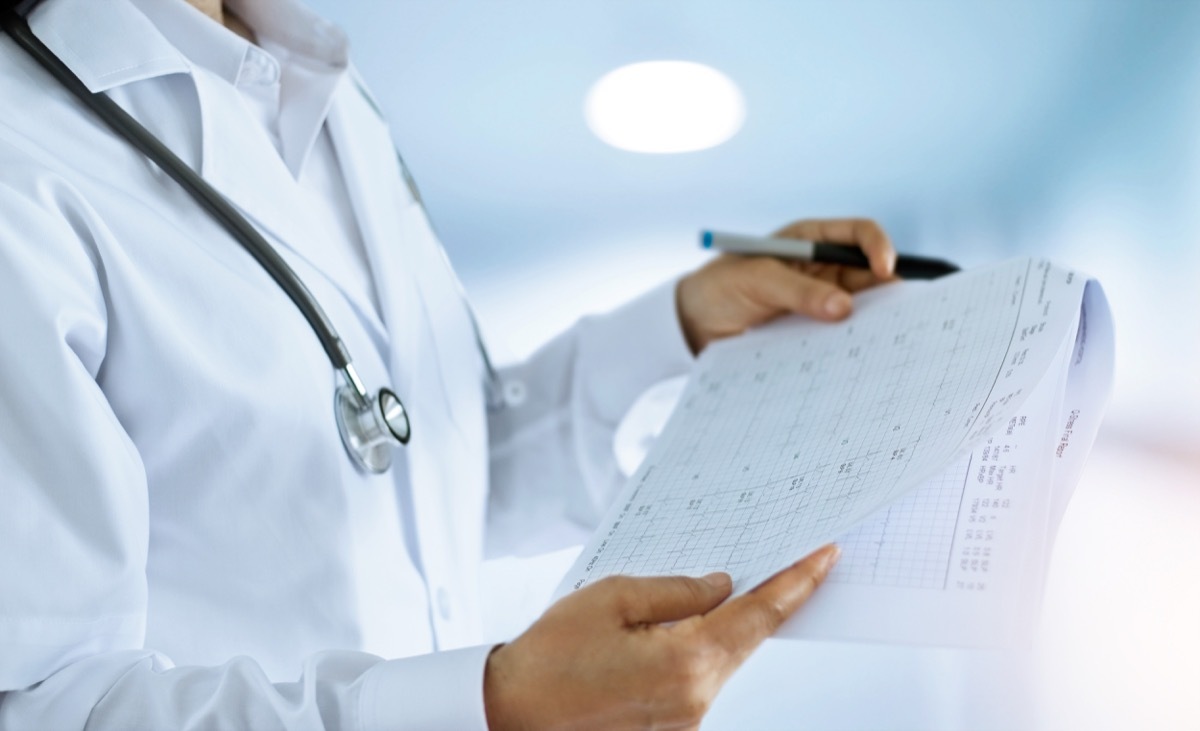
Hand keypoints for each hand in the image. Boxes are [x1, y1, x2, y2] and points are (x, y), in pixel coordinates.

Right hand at [483, 544, 840, 729]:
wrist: (510, 717)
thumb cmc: (549, 659)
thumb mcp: (611, 598)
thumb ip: (676, 589)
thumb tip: (720, 585)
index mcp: (686, 663)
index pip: (759, 616)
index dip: (798, 583)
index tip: (825, 558)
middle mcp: (695, 701)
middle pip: (744, 640)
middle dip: (760, 599)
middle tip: (776, 559)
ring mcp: (684, 722)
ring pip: (719, 661)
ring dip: (718, 628)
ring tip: (699, 593)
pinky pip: (695, 681)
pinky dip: (693, 652)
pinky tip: (669, 633)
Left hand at [676, 218, 895, 352]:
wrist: (693, 326)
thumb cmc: (719, 287)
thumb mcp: (756, 280)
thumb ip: (798, 292)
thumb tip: (843, 308)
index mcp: (809, 241)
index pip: (858, 235)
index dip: (878, 248)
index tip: (885, 270)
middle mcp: (821, 269)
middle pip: (870, 273)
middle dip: (888, 288)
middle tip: (903, 311)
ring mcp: (819, 301)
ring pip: (861, 307)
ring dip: (874, 320)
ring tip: (885, 336)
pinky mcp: (813, 331)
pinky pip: (842, 335)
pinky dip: (854, 342)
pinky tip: (861, 354)